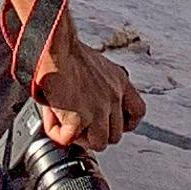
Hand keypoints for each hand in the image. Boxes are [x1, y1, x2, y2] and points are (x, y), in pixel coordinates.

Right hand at [32, 15, 141, 152]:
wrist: (53, 46)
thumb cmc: (66, 50)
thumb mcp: (95, 66)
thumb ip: (99, 87)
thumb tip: (86, 107)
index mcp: (119, 81)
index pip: (138, 111)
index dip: (125, 123)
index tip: (110, 123)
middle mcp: (113, 96)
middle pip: (116, 134)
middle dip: (97, 133)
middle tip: (78, 124)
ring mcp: (99, 109)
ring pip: (99, 143)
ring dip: (80, 137)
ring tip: (66, 123)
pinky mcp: (80, 118)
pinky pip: (69, 139)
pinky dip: (59, 133)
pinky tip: (53, 120)